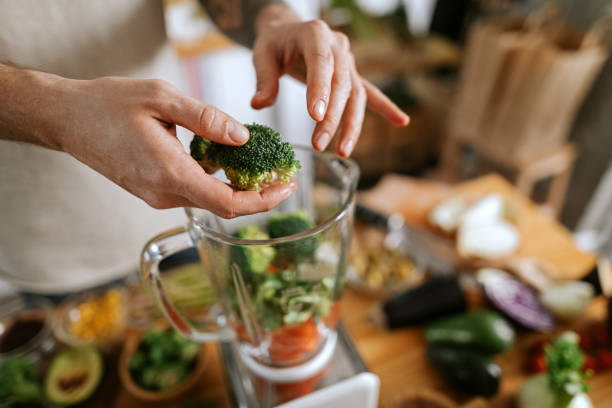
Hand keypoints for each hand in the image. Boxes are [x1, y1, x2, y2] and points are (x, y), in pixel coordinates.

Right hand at [38, 75, 296, 217]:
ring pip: (209, 200)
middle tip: (283, 174)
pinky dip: (216, 182)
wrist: (67, 119)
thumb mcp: (161, 98)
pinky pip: (193, 192)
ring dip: (238, 188)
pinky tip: (227, 161)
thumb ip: (206, 118)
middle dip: (258, 195)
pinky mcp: (153, 191)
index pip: (228, 203)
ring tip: (262, 165)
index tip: (288, 186)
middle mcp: (164, 193)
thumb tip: (243, 137)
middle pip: (223, 207)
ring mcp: (156, 196)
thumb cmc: (108, 104)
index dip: (263, 200)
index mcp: (169, 173)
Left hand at [250, 6, 409, 156]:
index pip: (321, 63)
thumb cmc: (274, 44)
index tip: (315, 117)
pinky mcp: (351, 75)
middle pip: (341, 85)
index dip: (320, 90)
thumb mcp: (262, 56)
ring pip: (355, 94)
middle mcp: (337, 45)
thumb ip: (264, 80)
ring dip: (351, 125)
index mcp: (315, 34)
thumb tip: (259, 104)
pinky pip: (369, 93)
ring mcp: (348, 61)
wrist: (288, 31)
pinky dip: (385, 107)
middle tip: (319, 145)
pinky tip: (401, 122)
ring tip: (343, 151)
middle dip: (332, 118)